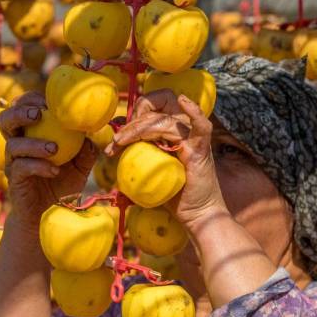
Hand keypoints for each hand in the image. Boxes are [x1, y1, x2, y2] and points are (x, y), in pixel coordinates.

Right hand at [0, 92, 98, 233]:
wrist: (48, 214)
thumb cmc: (62, 185)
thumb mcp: (80, 166)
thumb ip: (86, 150)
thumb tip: (92, 133)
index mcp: (28, 134)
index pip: (21, 108)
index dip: (31, 99)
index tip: (49, 102)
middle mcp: (16, 145)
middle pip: (4, 120)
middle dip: (19, 112)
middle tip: (40, 113)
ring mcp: (12, 163)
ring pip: (12, 145)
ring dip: (34, 143)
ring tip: (54, 148)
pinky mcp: (14, 180)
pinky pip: (21, 168)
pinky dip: (39, 166)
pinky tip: (54, 170)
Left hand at [105, 89, 228, 230]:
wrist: (195, 214)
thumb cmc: (173, 195)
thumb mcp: (148, 169)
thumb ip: (136, 153)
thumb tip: (114, 139)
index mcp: (171, 131)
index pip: (153, 107)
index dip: (134, 114)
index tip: (118, 138)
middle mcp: (183, 130)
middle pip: (158, 108)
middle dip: (132, 122)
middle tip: (116, 142)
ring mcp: (193, 138)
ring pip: (165, 120)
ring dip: (138, 128)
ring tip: (120, 142)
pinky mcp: (201, 150)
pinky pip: (202, 126)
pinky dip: (194, 112)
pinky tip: (184, 102)